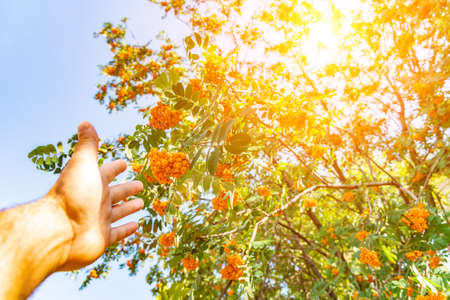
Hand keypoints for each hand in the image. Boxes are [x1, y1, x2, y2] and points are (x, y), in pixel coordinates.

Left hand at [48, 122, 143, 269]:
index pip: (107, 172)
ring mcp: (99, 220)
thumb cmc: (72, 195)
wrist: (59, 231)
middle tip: (140, 184)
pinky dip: (127, 229)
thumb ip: (88, 145)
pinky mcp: (103, 238)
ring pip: (118, 212)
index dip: (116, 167)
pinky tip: (137, 225)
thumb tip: (85, 122)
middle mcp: (96, 201)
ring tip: (142, 202)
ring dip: (129, 207)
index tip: (125, 163)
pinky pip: (118, 233)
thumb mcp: (83, 164)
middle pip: (116, 193)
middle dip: (127, 188)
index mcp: (93, 182)